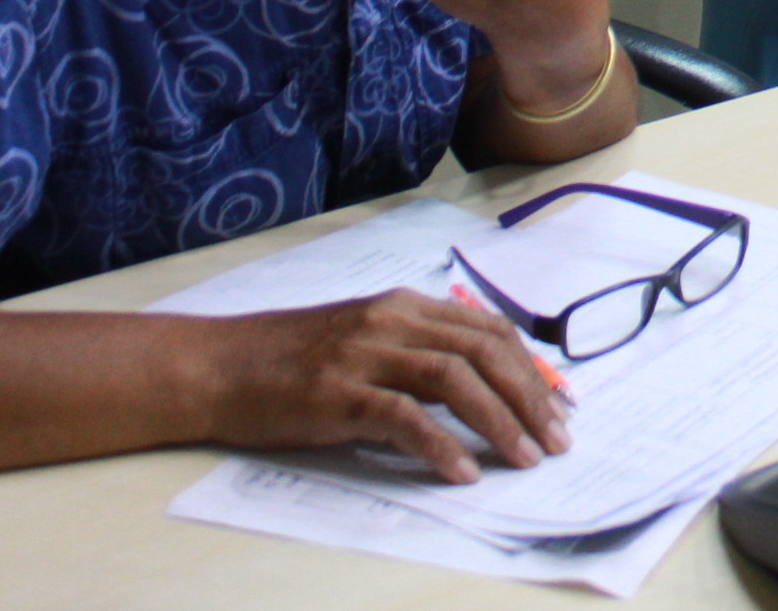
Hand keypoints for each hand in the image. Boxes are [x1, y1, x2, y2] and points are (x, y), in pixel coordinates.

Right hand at [200, 289, 571, 485]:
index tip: (560, 406)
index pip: (489, 330)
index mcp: (405, 306)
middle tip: (557, 439)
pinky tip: (463, 471)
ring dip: (499, 420)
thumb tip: (479, 386)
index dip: (532, 368)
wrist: (217, 366)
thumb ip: (416, 352)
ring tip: (525, 457)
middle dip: (530, 397)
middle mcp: (392, 321)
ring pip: (455, 379)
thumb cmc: (291, 360)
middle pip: (484, 351)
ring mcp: (365, 354)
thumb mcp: (364, 339)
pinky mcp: (338, 393)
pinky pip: (403, 417)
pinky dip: (441, 444)